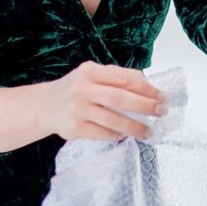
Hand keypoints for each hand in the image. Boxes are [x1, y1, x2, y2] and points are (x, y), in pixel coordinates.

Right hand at [41, 60, 166, 143]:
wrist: (45, 106)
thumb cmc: (75, 89)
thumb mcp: (92, 76)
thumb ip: (116, 78)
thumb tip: (147, 85)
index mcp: (90, 71)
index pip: (123, 78)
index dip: (146, 88)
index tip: (161, 95)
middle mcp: (83, 89)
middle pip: (120, 98)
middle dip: (145, 106)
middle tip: (161, 111)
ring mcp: (78, 109)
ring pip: (113, 120)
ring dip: (135, 127)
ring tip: (149, 131)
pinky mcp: (75, 128)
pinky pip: (103, 133)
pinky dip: (117, 134)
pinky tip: (125, 134)